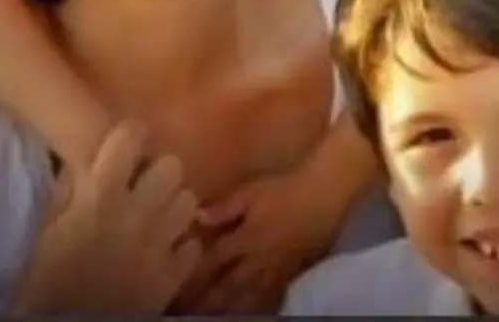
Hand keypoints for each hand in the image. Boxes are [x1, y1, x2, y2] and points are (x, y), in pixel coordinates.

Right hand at [14, 121, 201, 312]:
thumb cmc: (46, 285)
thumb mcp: (48, 232)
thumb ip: (69, 192)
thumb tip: (87, 161)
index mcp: (100, 197)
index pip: (132, 136)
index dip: (131, 136)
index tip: (126, 145)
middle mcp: (137, 213)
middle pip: (172, 164)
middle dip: (159, 172)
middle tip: (145, 185)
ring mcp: (160, 244)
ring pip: (189, 200)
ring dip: (173, 206)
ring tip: (157, 218)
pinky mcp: (174, 276)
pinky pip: (193, 245)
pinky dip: (181, 247)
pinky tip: (163, 253)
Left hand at [178, 171, 335, 312]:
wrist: (323, 197)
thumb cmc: (284, 189)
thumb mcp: (251, 192)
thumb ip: (224, 208)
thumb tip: (196, 217)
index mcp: (245, 239)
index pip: (213, 263)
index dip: (193, 276)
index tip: (175, 287)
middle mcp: (257, 261)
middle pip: (227, 288)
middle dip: (206, 302)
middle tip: (187, 312)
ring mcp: (275, 271)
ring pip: (247, 299)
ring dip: (228, 310)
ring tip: (211, 317)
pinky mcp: (290, 274)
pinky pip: (269, 297)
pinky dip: (255, 307)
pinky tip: (246, 312)